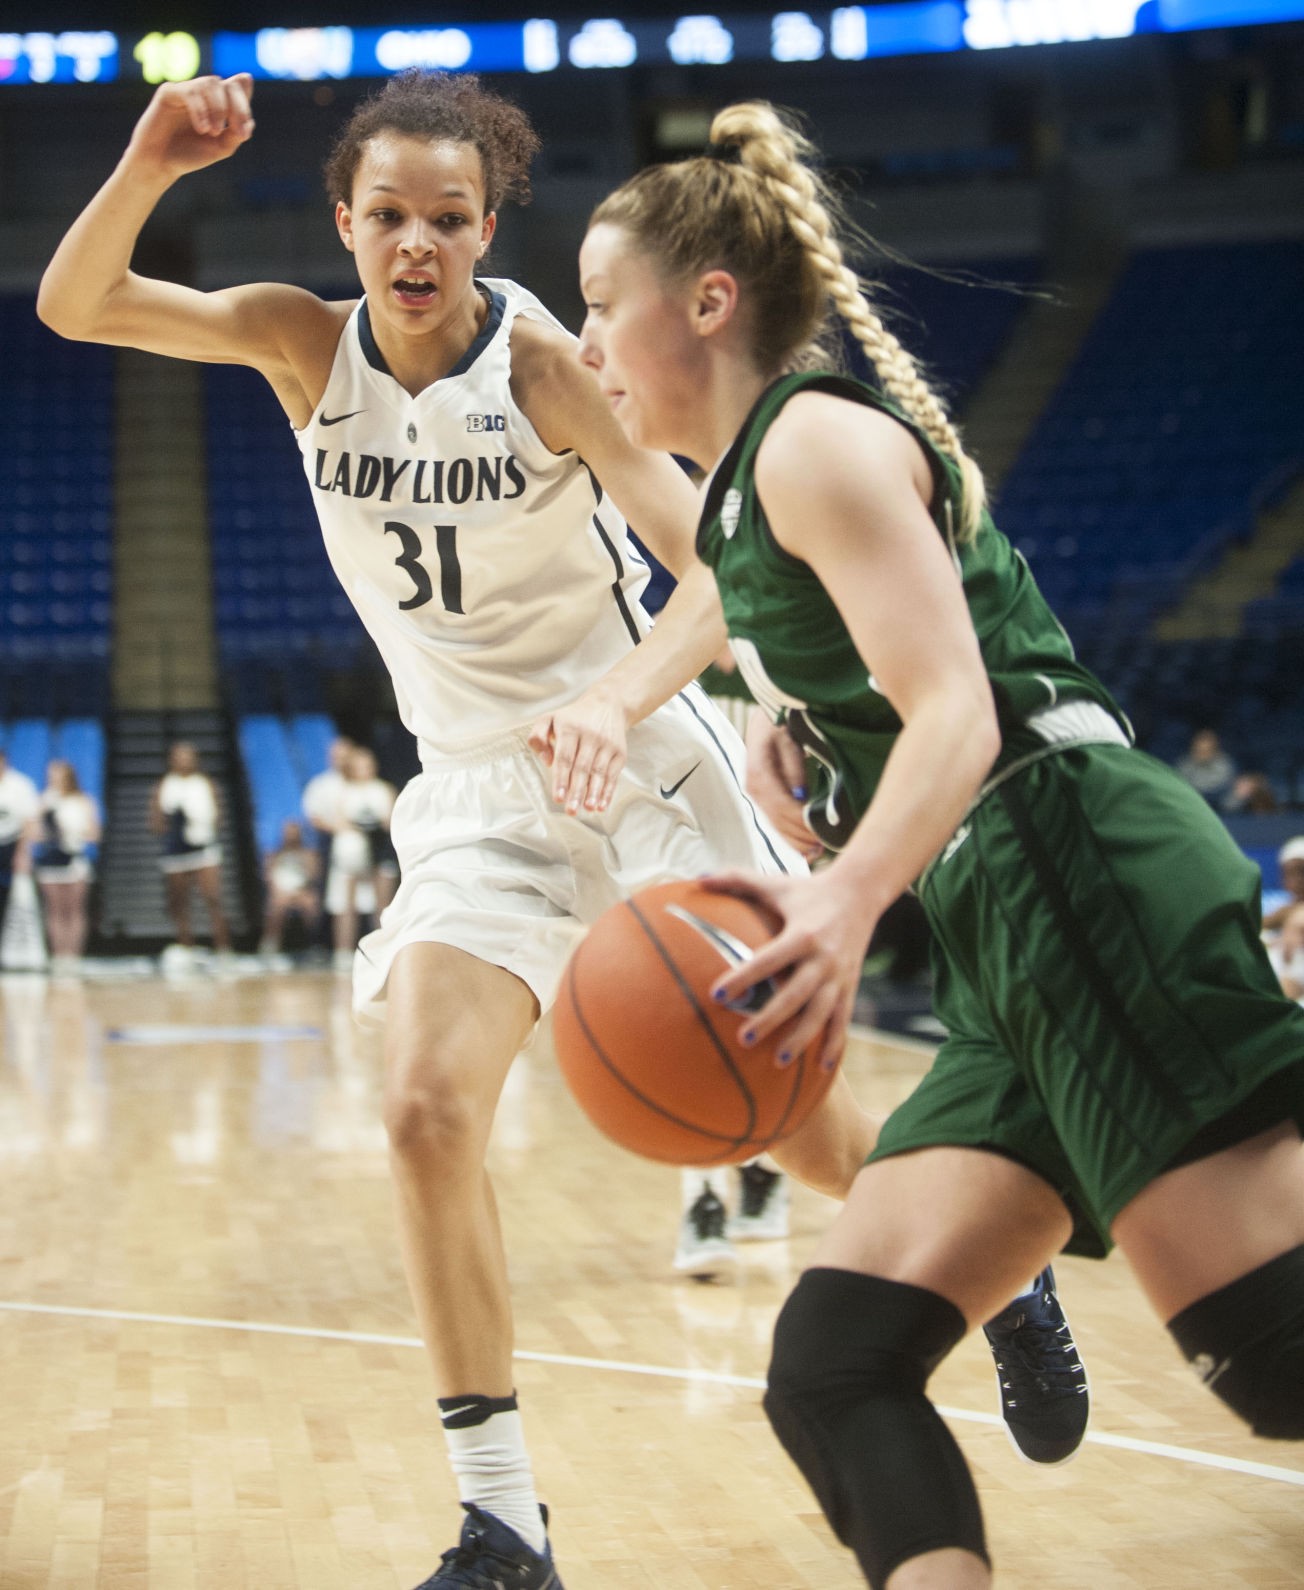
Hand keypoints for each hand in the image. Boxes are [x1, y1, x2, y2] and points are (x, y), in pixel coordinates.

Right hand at [125, 74, 254, 179]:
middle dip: (237, 106)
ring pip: (210, 83)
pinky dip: (200, 110)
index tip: (244, 132)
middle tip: (237, 130)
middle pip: (227, 84)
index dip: (245, 106)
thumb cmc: (189, 155)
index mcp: (218, 103)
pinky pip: (189, 91)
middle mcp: (203, 93)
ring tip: (214, 132)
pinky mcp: (169, 92)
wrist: (160, 163)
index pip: (238, 88)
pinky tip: (202, 129)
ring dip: (218, 109)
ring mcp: (186, 90)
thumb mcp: (220, 148)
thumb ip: (236, 133)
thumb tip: (251, 122)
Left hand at [528, 686, 629, 814]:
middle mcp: (591, 735)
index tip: (558, 797)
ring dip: (594, 792)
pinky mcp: (619, 752)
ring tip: (588, 809)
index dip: (562, 779)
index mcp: (570, 728)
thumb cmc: (574, 717)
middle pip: (583, 767)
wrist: (608, 704)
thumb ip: (537, 737)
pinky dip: (608, 791)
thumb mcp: (549, 719)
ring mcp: (607, 744)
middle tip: (571, 810)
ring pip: (600, 772)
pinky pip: (613, 775)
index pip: (565, 757)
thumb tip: (546, 761)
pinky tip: (602, 805)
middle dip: (577, 791)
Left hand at [701, 866, 878, 1071]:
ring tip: (779, 1062)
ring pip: (821, 1014)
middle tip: (743, 1038)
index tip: (717, 994)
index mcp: (802, 933)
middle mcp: (823, 958)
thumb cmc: (807, 890)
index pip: (768, 959)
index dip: (744, 976)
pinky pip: (843, 1020)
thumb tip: (696, 879)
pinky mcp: (851, 986)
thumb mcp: (774, 883)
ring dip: (801, 1039)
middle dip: (771, 1018)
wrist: (860, 893)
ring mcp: (839, 975)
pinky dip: (835, 1044)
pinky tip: (822, 1069)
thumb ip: (735, 879)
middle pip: (796, 994)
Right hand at [745, 712, 821, 861]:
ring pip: (776, 826)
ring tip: (819, 851)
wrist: (768, 719)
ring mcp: (756, 795)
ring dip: (796, 841)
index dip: (801, 822)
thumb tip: (801, 796)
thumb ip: (794, 768)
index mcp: (758, 772)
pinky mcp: (763, 799)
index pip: (781, 805)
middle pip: (777, 821)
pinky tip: (806, 847)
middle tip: (826, 847)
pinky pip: (776, 822)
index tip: (822, 833)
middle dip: (801, 837)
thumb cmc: (782, 724)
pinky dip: (791, 837)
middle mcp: (753, 788)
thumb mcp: (790, 739)